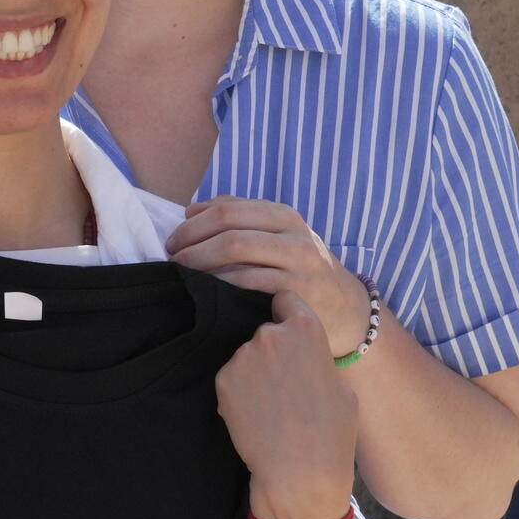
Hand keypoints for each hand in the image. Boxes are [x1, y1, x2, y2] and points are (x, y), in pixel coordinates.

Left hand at [167, 198, 373, 356]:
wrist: (345, 308)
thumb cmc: (299, 269)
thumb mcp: (278, 235)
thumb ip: (238, 217)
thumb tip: (191, 211)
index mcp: (284, 215)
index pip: (226, 211)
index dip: (193, 225)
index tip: (173, 241)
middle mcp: (294, 236)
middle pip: (229, 233)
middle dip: (192, 245)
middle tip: (173, 260)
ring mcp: (297, 265)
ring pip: (236, 258)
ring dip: (200, 267)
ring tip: (183, 277)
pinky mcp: (295, 294)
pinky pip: (247, 286)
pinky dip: (220, 288)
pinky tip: (206, 294)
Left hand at [215, 292, 359, 518]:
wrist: (300, 470)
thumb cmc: (331, 432)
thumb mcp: (341, 386)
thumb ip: (317, 358)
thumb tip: (304, 356)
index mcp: (306, 328)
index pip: (286, 299)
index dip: (286, 314)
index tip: (287, 330)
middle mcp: (270, 334)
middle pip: (264, 331)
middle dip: (270, 350)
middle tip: (282, 382)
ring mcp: (243, 356)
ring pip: (246, 356)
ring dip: (253, 372)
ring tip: (269, 405)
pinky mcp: (223, 379)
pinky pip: (231, 378)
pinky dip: (238, 392)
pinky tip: (254, 415)